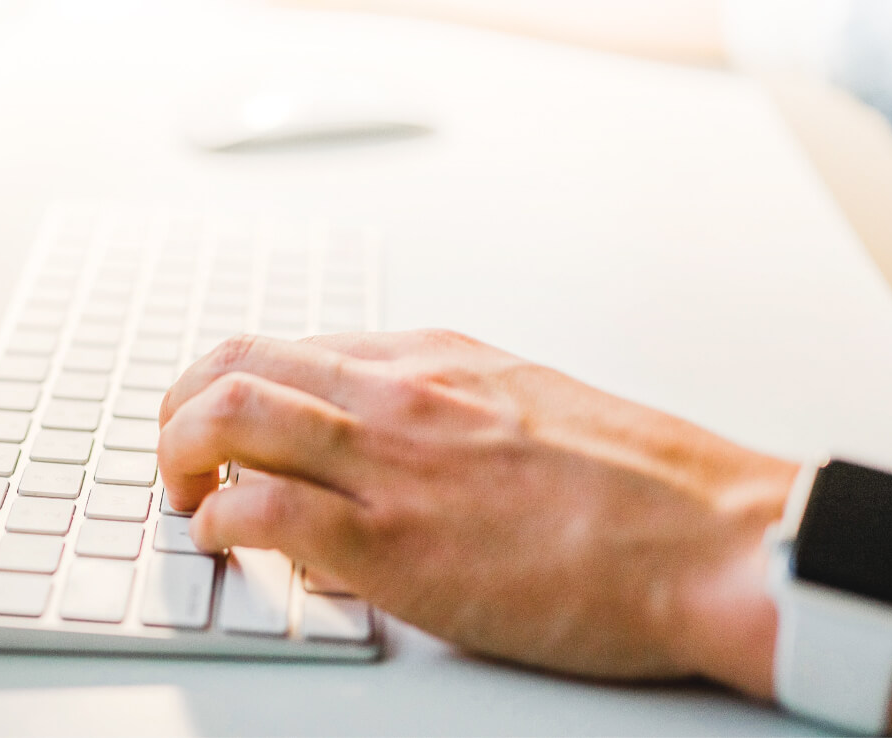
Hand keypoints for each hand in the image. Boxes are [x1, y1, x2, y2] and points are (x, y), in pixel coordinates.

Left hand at [156, 330, 796, 694]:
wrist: (717, 541)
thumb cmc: (647, 491)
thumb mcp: (533, 414)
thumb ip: (447, 422)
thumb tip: (386, 452)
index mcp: (435, 358)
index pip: (290, 346)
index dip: (231, 383)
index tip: (218, 420)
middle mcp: (399, 391)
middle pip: (236, 362)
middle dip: (179, 405)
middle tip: (175, 451)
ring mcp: (390, 460)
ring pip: (228, 416)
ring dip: (177, 454)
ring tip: (181, 492)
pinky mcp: (391, 541)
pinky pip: (256, 513)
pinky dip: (217, 525)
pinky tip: (226, 545)